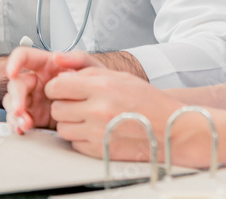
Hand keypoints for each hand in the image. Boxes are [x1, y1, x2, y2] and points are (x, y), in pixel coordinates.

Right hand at [3, 47, 102, 133]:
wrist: (100, 109)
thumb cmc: (95, 85)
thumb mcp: (91, 68)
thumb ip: (77, 58)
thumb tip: (58, 56)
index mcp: (46, 65)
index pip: (24, 56)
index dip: (14, 61)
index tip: (11, 72)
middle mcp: (36, 81)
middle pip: (16, 84)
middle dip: (15, 97)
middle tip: (20, 110)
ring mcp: (33, 99)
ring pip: (13, 103)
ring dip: (15, 114)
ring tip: (26, 124)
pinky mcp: (34, 116)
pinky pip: (19, 120)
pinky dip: (18, 125)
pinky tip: (23, 130)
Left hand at [45, 67, 191, 163]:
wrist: (169, 128)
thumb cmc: (148, 102)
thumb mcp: (121, 77)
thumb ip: (91, 74)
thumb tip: (66, 75)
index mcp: (102, 87)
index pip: (57, 86)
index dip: (56, 87)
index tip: (60, 89)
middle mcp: (97, 110)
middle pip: (56, 109)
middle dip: (62, 105)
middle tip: (75, 104)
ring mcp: (97, 132)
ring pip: (62, 128)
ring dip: (70, 122)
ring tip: (86, 118)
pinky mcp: (99, 150)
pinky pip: (74, 143)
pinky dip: (80, 137)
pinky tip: (95, 130)